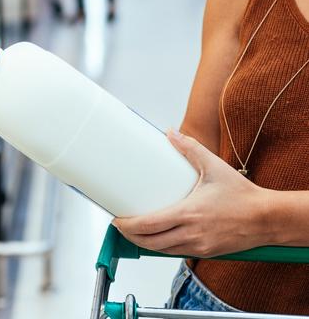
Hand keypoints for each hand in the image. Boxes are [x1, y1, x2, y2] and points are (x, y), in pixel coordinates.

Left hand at [112, 130, 273, 257]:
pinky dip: (162, 246)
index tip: (117, 219)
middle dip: (130, 236)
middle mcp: (192, 233)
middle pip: (150, 242)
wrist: (268, 218)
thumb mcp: (213, 167)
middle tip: (120, 225)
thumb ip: (189, 148)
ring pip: (162, 251)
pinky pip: (176, 252)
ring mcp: (199, 245)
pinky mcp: (205, 251)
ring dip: (144, 243)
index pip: (150, 225)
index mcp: (189, 213)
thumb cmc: (242, 195)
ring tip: (133, 231)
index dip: (128, 226)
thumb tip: (170, 133)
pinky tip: (156, 237)